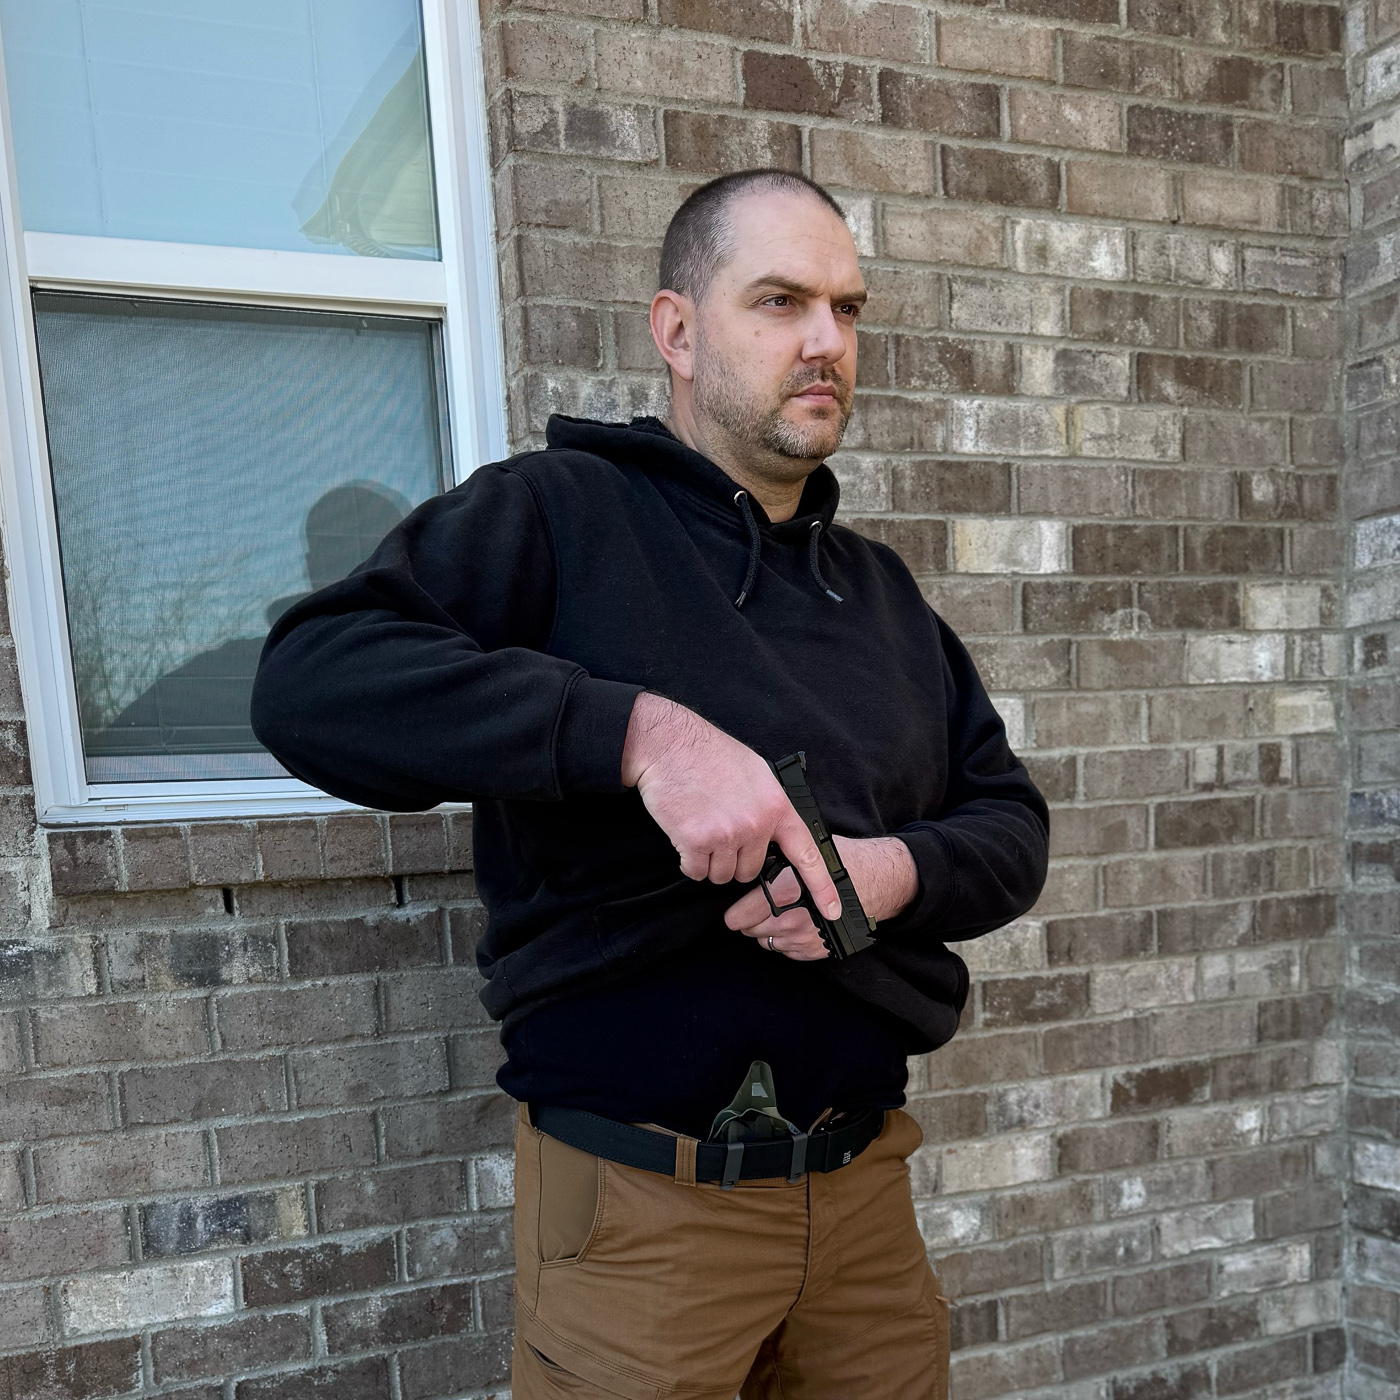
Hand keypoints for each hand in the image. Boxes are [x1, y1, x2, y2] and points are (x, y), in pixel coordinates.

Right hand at [620, 693, 841, 917]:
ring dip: (710, 861)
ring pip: (722, 875)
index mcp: (777, 806)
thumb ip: (770, 807)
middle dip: (734, 860)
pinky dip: (689, 861)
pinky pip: (697, 872)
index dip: (821, 886)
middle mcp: (756, 823)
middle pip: (751, 871)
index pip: (807, 854)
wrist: (669, 745)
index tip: (831, 911)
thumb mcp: (756, 773)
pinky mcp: (696, 841)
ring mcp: (727, 833)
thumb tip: (776, 834)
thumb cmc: (709, 754)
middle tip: (719, 831)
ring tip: (701, 827)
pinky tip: (685, 834)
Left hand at [723, 833, 918, 961]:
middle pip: (752, 931)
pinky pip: (786, 951)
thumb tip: (746, 862)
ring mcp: (806, 938)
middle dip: (749, 920)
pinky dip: (784, 940)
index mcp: (787, 890)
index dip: (736, 913)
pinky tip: (792, 923)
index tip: (732, 912)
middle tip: (752, 909)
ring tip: (775, 913)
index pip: (744, 914)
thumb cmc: (843, 860)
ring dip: (765, 931)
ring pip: (767, 942)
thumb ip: (775, 861)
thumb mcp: (805, 851)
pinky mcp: (816, 951)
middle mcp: (795, 919)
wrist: (876, 881)